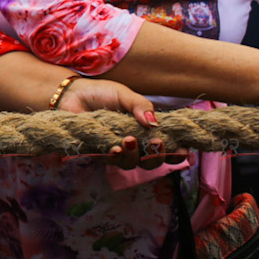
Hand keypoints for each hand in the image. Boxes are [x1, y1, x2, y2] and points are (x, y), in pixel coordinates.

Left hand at [58, 78, 182, 169]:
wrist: (73, 93)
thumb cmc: (102, 93)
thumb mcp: (125, 95)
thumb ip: (141, 105)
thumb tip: (154, 122)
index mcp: (146, 130)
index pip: (167, 147)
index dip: (177, 153)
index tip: (184, 150)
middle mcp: (135, 143)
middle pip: (153, 162)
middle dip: (158, 156)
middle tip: (156, 143)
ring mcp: (117, 150)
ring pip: (132, 164)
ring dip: (135, 156)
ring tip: (129, 140)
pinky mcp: (99, 152)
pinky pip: (110, 162)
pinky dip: (115, 156)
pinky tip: (115, 148)